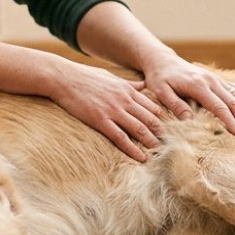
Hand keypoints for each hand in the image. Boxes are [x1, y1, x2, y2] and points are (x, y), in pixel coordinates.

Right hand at [48, 62, 168, 161]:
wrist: (63, 77)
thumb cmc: (85, 76)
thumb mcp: (111, 76)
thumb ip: (129, 83)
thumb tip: (143, 85)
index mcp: (128, 90)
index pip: (153, 106)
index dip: (163, 119)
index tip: (171, 129)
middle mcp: (124, 100)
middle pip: (150, 119)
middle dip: (162, 132)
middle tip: (171, 144)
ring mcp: (112, 110)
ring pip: (138, 129)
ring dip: (150, 142)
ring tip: (158, 152)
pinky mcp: (100, 120)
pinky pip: (120, 137)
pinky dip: (132, 149)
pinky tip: (140, 157)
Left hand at [140, 56, 234, 140]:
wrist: (163, 61)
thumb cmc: (160, 78)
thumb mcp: (161, 91)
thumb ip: (176, 105)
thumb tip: (190, 121)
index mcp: (198, 85)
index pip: (219, 107)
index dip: (231, 122)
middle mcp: (212, 81)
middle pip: (234, 103)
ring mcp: (217, 80)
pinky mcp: (219, 81)